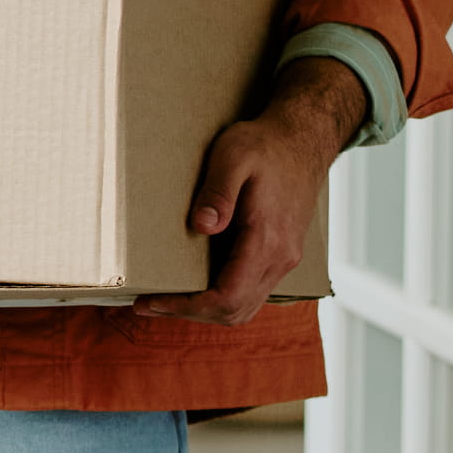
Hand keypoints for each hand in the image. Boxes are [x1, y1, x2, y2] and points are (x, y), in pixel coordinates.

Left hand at [135, 56, 370, 324]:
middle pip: (235, 311)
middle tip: (148, 303)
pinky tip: (194, 282)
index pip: (226, 296)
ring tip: (165, 298)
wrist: (304, 139)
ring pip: (245, 306)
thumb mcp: (234, 156)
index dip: (186, 306)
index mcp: (268, 239)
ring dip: (206, 310)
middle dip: (189, 313)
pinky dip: (222, 297)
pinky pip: (251, 290)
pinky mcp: (280, 253)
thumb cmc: (266, 145)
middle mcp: (280, 257)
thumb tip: (202, 227)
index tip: (150, 301)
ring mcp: (283, 258)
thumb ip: (218, 192)